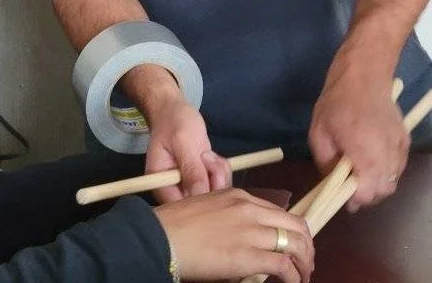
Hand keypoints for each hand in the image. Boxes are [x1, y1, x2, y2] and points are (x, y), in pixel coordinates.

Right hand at [144, 87, 230, 202]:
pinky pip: (220, 185)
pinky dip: (221, 170)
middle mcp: (175, 191)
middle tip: (205, 157)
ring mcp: (190, 187)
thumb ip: (191, 169)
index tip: (207, 178)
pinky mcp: (202, 180)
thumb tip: (201, 197)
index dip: (200, 201)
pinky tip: (211, 156)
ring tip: (206, 154)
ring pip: (215, 195)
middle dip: (212, 182)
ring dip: (218, 173)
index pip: (182, 209)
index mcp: (161, 185)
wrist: (174, 110)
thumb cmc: (174, 123)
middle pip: (202, 205)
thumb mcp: (183, 142)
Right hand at [154, 189, 313, 282]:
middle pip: (295, 225)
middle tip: (305, 263)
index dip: (292, 230)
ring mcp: (251, 231)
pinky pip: (284, 266)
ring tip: (303, 275)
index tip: (292, 244)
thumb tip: (245, 237)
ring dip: (304, 263)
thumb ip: (231, 217)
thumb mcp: (209, 209)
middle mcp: (250, 209)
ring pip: (296, 244)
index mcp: (239, 196)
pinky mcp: (250, 255)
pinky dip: (294, 277)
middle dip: (306, 246)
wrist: (163, 236)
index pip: (280, 211)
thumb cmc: (179, 225)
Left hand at [309, 67, 408, 211]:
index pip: (368, 191)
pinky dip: (385, 169)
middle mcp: (387, 153)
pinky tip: (370, 156)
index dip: (355, 199)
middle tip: (349, 185)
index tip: (343, 198)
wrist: (363, 76)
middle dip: (367, 194)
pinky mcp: (405, 140)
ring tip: (358, 169)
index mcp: (364, 151)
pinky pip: (398, 166)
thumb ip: (326, 163)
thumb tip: (332, 186)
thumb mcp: (319, 133)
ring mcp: (400, 147)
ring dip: (376, 182)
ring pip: (393, 180)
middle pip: (384, 190)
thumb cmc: (336, 102)